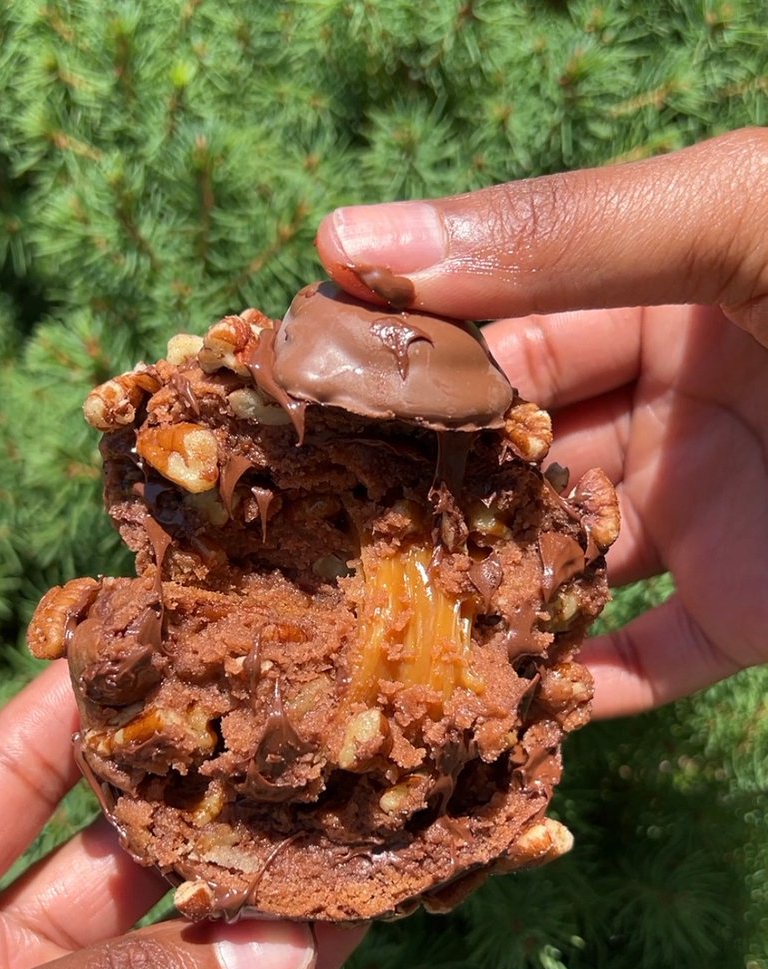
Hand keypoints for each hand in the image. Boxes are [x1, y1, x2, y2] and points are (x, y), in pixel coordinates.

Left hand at [0, 662, 362, 968]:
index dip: (102, 699)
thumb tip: (271, 949)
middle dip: (214, 794)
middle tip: (308, 729)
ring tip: (355, 817)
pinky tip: (341, 931)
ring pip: (182, 950)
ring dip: (269, 892)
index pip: (16, 767)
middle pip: (120, 849)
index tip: (194, 633)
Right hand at [317, 127, 767, 716]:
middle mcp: (657, 405)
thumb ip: (561, 233)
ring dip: (475, 609)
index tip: (283, 419)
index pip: (483, 341)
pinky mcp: (748, 612)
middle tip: (297, 558)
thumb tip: (348, 246)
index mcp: (644, 292)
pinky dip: (576, 696)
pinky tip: (497, 719)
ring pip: (554, 573)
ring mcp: (698, 514)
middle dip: (414, 509)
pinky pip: (642, 666)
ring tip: (368, 650)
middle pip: (504, 468)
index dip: (389, 375)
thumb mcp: (744, 215)